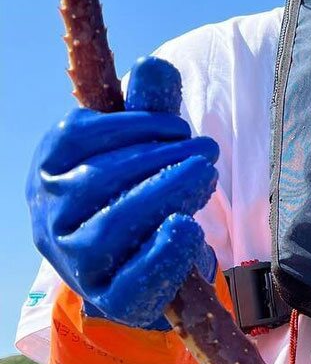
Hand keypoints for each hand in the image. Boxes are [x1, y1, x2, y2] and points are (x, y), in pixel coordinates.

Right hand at [27, 57, 218, 328]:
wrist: (149, 262)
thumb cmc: (142, 189)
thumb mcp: (147, 144)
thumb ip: (151, 106)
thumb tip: (153, 64)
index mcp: (52, 170)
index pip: (76, 137)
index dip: (132, 125)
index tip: (179, 127)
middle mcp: (50, 218)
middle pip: (96, 181)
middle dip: (159, 159)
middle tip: (207, 151)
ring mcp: (75, 263)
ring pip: (108, 229)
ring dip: (163, 196)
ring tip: (205, 176)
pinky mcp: (108, 299)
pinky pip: (129, 282)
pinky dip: (160, 254)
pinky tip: (188, 228)